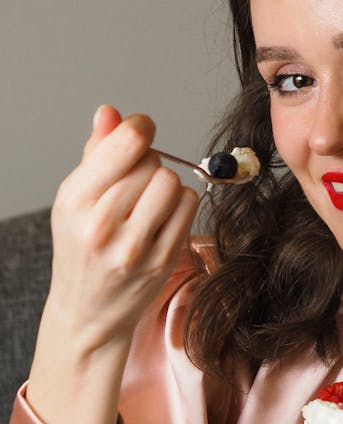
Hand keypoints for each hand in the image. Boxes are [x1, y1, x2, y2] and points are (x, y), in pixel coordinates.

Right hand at [46, 105, 198, 350]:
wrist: (88, 311)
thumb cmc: (81, 246)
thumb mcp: (74, 198)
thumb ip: (95, 153)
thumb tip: (110, 112)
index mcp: (75, 201)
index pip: (124, 145)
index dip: (139, 128)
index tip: (141, 129)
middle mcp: (103, 225)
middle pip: (150, 163)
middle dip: (146, 163)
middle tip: (134, 182)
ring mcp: (135, 246)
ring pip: (172, 183)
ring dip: (166, 183)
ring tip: (148, 199)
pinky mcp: (162, 259)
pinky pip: (188, 206)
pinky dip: (180, 203)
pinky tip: (161, 215)